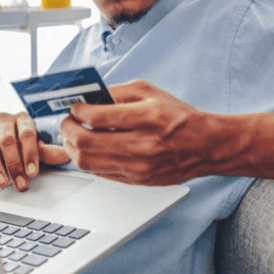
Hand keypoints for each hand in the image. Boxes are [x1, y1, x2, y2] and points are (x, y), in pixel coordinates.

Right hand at [0, 111, 69, 190]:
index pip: (27, 135)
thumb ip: (50, 152)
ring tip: (2, 182)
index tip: (32, 172)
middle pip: (8, 141)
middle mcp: (6, 120)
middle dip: (14, 165)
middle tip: (20, 183)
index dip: (29, 154)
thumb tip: (69, 155)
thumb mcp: (38, 147)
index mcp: (24, 120)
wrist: (5, 135)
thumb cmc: (23, 142)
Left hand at [62, 80, 225, 185]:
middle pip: (87, 143)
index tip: (75, 108)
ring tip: (75, 137)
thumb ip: (118, 92)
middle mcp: (143, 145)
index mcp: (148, 118)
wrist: (206, 146)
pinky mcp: (137, 181)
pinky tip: (90, 149)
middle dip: (68, 130)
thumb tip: (88, 97)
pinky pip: (100, 173)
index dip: (78, 111)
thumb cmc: (180, 117)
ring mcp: (139, 167)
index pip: (98, 117)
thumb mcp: (151, 92)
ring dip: (74, 148)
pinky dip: (88, 160)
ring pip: (88, 162)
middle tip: (67, 122)